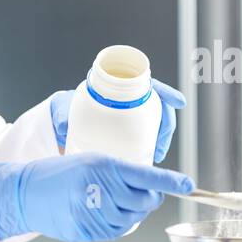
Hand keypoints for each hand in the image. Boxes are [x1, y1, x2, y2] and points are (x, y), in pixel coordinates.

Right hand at [0, 152, 192, 241]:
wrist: (25, 193)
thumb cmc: (59, 174)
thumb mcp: (91, 160)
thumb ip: (121, 172)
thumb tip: (153, 187)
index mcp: (103, 166)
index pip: (146, 175)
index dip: (170, 181)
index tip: (188, 184)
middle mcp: (100, 189)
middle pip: (144, 201)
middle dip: (148, 198)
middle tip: (137, 192)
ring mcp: (92, 213)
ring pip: (133, 219)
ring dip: (131, 213)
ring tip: (113, 202)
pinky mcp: (86, 231)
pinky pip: (116, 232)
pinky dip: (117, 225)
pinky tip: (104, 214)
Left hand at [48, 79, 185, 162]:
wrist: (64, 120)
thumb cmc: (68, 108)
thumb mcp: (65, 108)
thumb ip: (63, 115)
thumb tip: (64, 124)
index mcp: (118, 85)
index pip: (149, 85)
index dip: (167, 93)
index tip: (179, 102)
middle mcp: (128, 98)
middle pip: (158, 107)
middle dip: (165, 126)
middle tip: (159, 147)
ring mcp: (131, 114)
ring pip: (156, 122)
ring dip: (161, 138)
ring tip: (155, 155)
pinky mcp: (130, 129)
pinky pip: (148, 134)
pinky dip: (153, 144)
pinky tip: (150, 156)